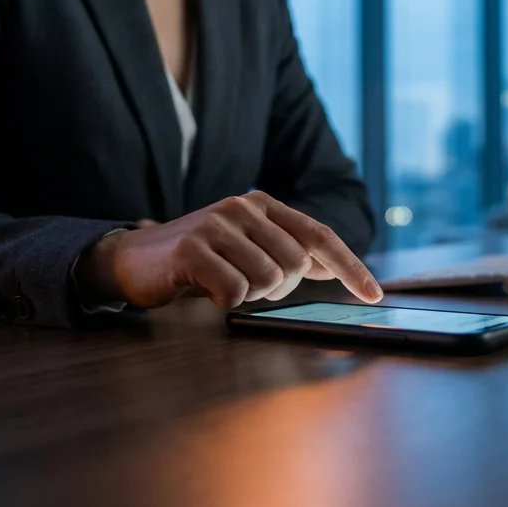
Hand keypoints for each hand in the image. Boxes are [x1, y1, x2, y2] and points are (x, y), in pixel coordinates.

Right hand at [77, 192, 382, 309]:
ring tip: (223, 285)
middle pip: (295, 265)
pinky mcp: (193, 248)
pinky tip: (206, 290)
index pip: (319, 235)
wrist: (133, 259)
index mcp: (263, 204)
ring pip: (267, 280)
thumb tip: (328, 265)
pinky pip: (235, 291)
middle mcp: (243, 206)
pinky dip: (226, 302)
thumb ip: (284, 251)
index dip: (350, 266)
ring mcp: (217, 223)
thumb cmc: (198, 261)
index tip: (374, 294)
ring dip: (249, 297)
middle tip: (246, 288)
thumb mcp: (246, 249)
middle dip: (279, 290)